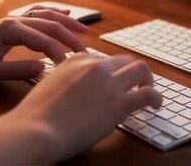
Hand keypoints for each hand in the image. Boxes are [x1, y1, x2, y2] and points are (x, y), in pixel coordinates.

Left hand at [0, 7, 88, 81]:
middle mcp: (15, 20)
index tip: (69, 67)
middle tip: (85, 51)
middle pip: (49, 25)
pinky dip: (54, 13)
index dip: (58, 53)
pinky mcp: (15, 24)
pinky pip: (39, 14)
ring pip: (47, 16)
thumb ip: (16, 70)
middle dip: (69, 37)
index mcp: (9, 29)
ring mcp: (15, 19)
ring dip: (67, 22)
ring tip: (84, 30)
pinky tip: (67, 14)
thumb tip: (43, 70)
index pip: (42, 40)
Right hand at [4, 52, 162, 160]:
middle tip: (135, 85)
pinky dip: (156, 97)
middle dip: (131, 72)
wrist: (35, 130)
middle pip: (124, 60)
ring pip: (140, 69)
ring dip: (147, 80)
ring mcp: (109, 83)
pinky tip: (155, 105)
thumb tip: (73, 91)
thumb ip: (64, 82)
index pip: (101, 60)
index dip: (110, 71)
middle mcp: (95, 66)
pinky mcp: (120, 103)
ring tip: (148, 92)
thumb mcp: (47, 87)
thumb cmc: (34, 117)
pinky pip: (148, 93)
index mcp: (75, 60)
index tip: (112, 82)